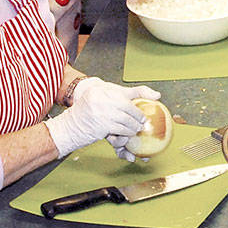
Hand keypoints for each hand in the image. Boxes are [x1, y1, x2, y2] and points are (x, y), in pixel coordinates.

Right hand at [44, 79, 159, 157]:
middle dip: (138, 118)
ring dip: (133, 128)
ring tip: (135, 130)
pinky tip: (126, 137)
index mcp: (105, 90)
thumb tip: (158, 95)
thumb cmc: (91, 109)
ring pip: (126, 121)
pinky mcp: (102, 126)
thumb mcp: (106, 97)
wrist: (70, 125)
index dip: (142, 100)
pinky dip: (125, 135)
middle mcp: (103, 98)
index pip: (129, 93)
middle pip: (129, 108)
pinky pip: (120, 131)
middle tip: (143, 124)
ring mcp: (102, 112)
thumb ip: (131, 94)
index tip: (148, 110)